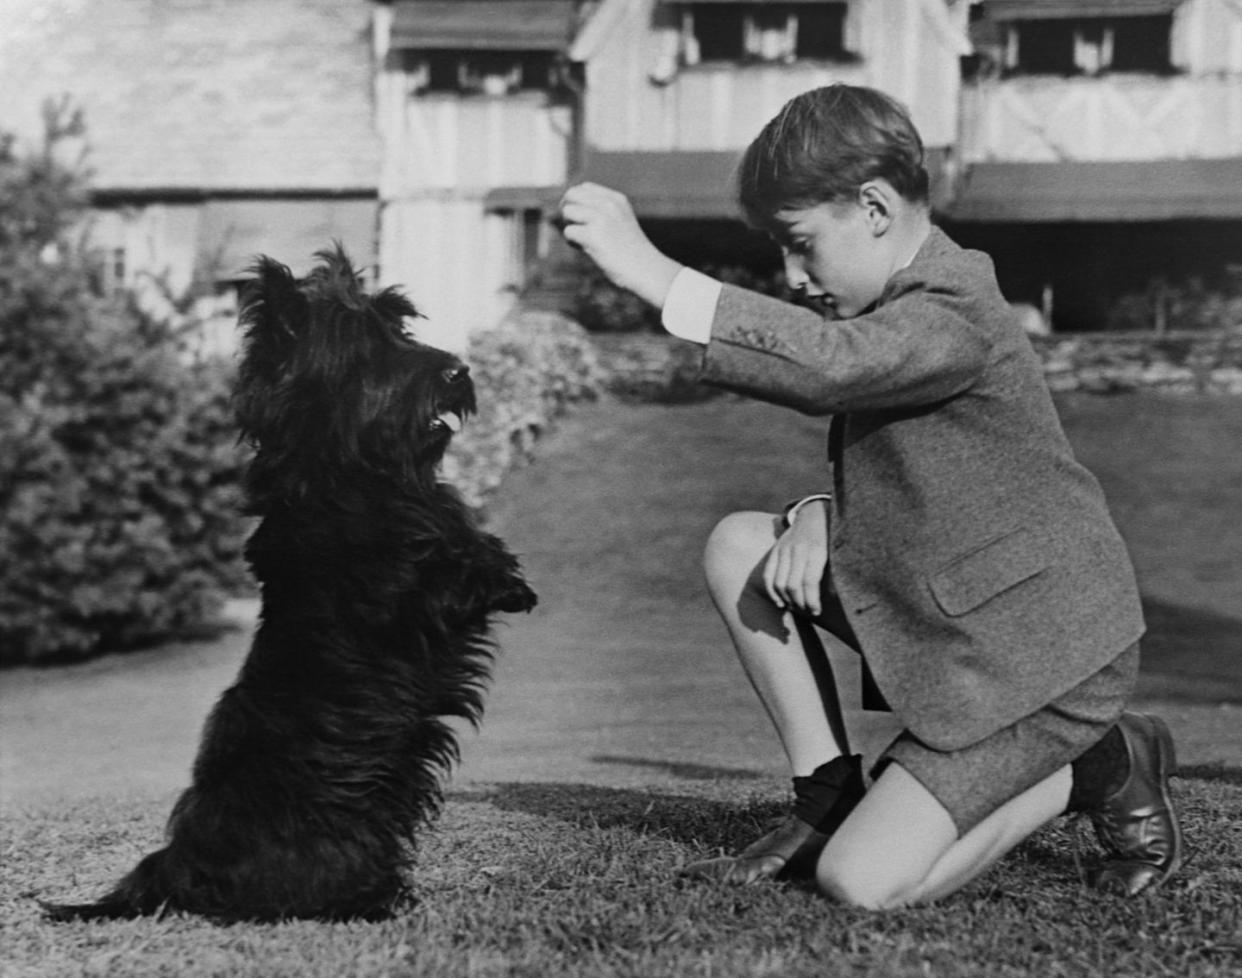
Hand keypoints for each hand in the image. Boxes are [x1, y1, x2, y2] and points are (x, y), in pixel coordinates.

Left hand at [557, 183, 681, 307]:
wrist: (645, 270)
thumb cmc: (631, 251)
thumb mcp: (620, 222)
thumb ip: (601, 211)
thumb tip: (565, 208)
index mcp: (617, 199)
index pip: (584, 188)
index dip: (576, 201)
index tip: (579, 217)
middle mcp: (609, 205)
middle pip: (572, 195)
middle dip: (566, 209)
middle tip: (572, 226)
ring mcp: (601, 219)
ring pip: (567, 212)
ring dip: (569, 227)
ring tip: (582, 240)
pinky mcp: (593, 236)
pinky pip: (568, 232)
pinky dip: (572, 242)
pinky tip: (585, 250)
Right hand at [763, 499, 828, 616]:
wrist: (815, 512)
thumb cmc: (832, 537)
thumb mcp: (839, 551)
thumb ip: (837, 572)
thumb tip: (835, 598)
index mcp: (817, 549)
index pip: (809, 581)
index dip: (812, 601)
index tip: (817, 611)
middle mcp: (797, 549)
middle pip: (792, 585)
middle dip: (800, 603)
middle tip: (808, 611)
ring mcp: (784, 549)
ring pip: (779, 582)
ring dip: (787, 599)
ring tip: (797, 608)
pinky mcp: (775, 550)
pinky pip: (768, 575)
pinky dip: (772, 591)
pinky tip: (780, 603)